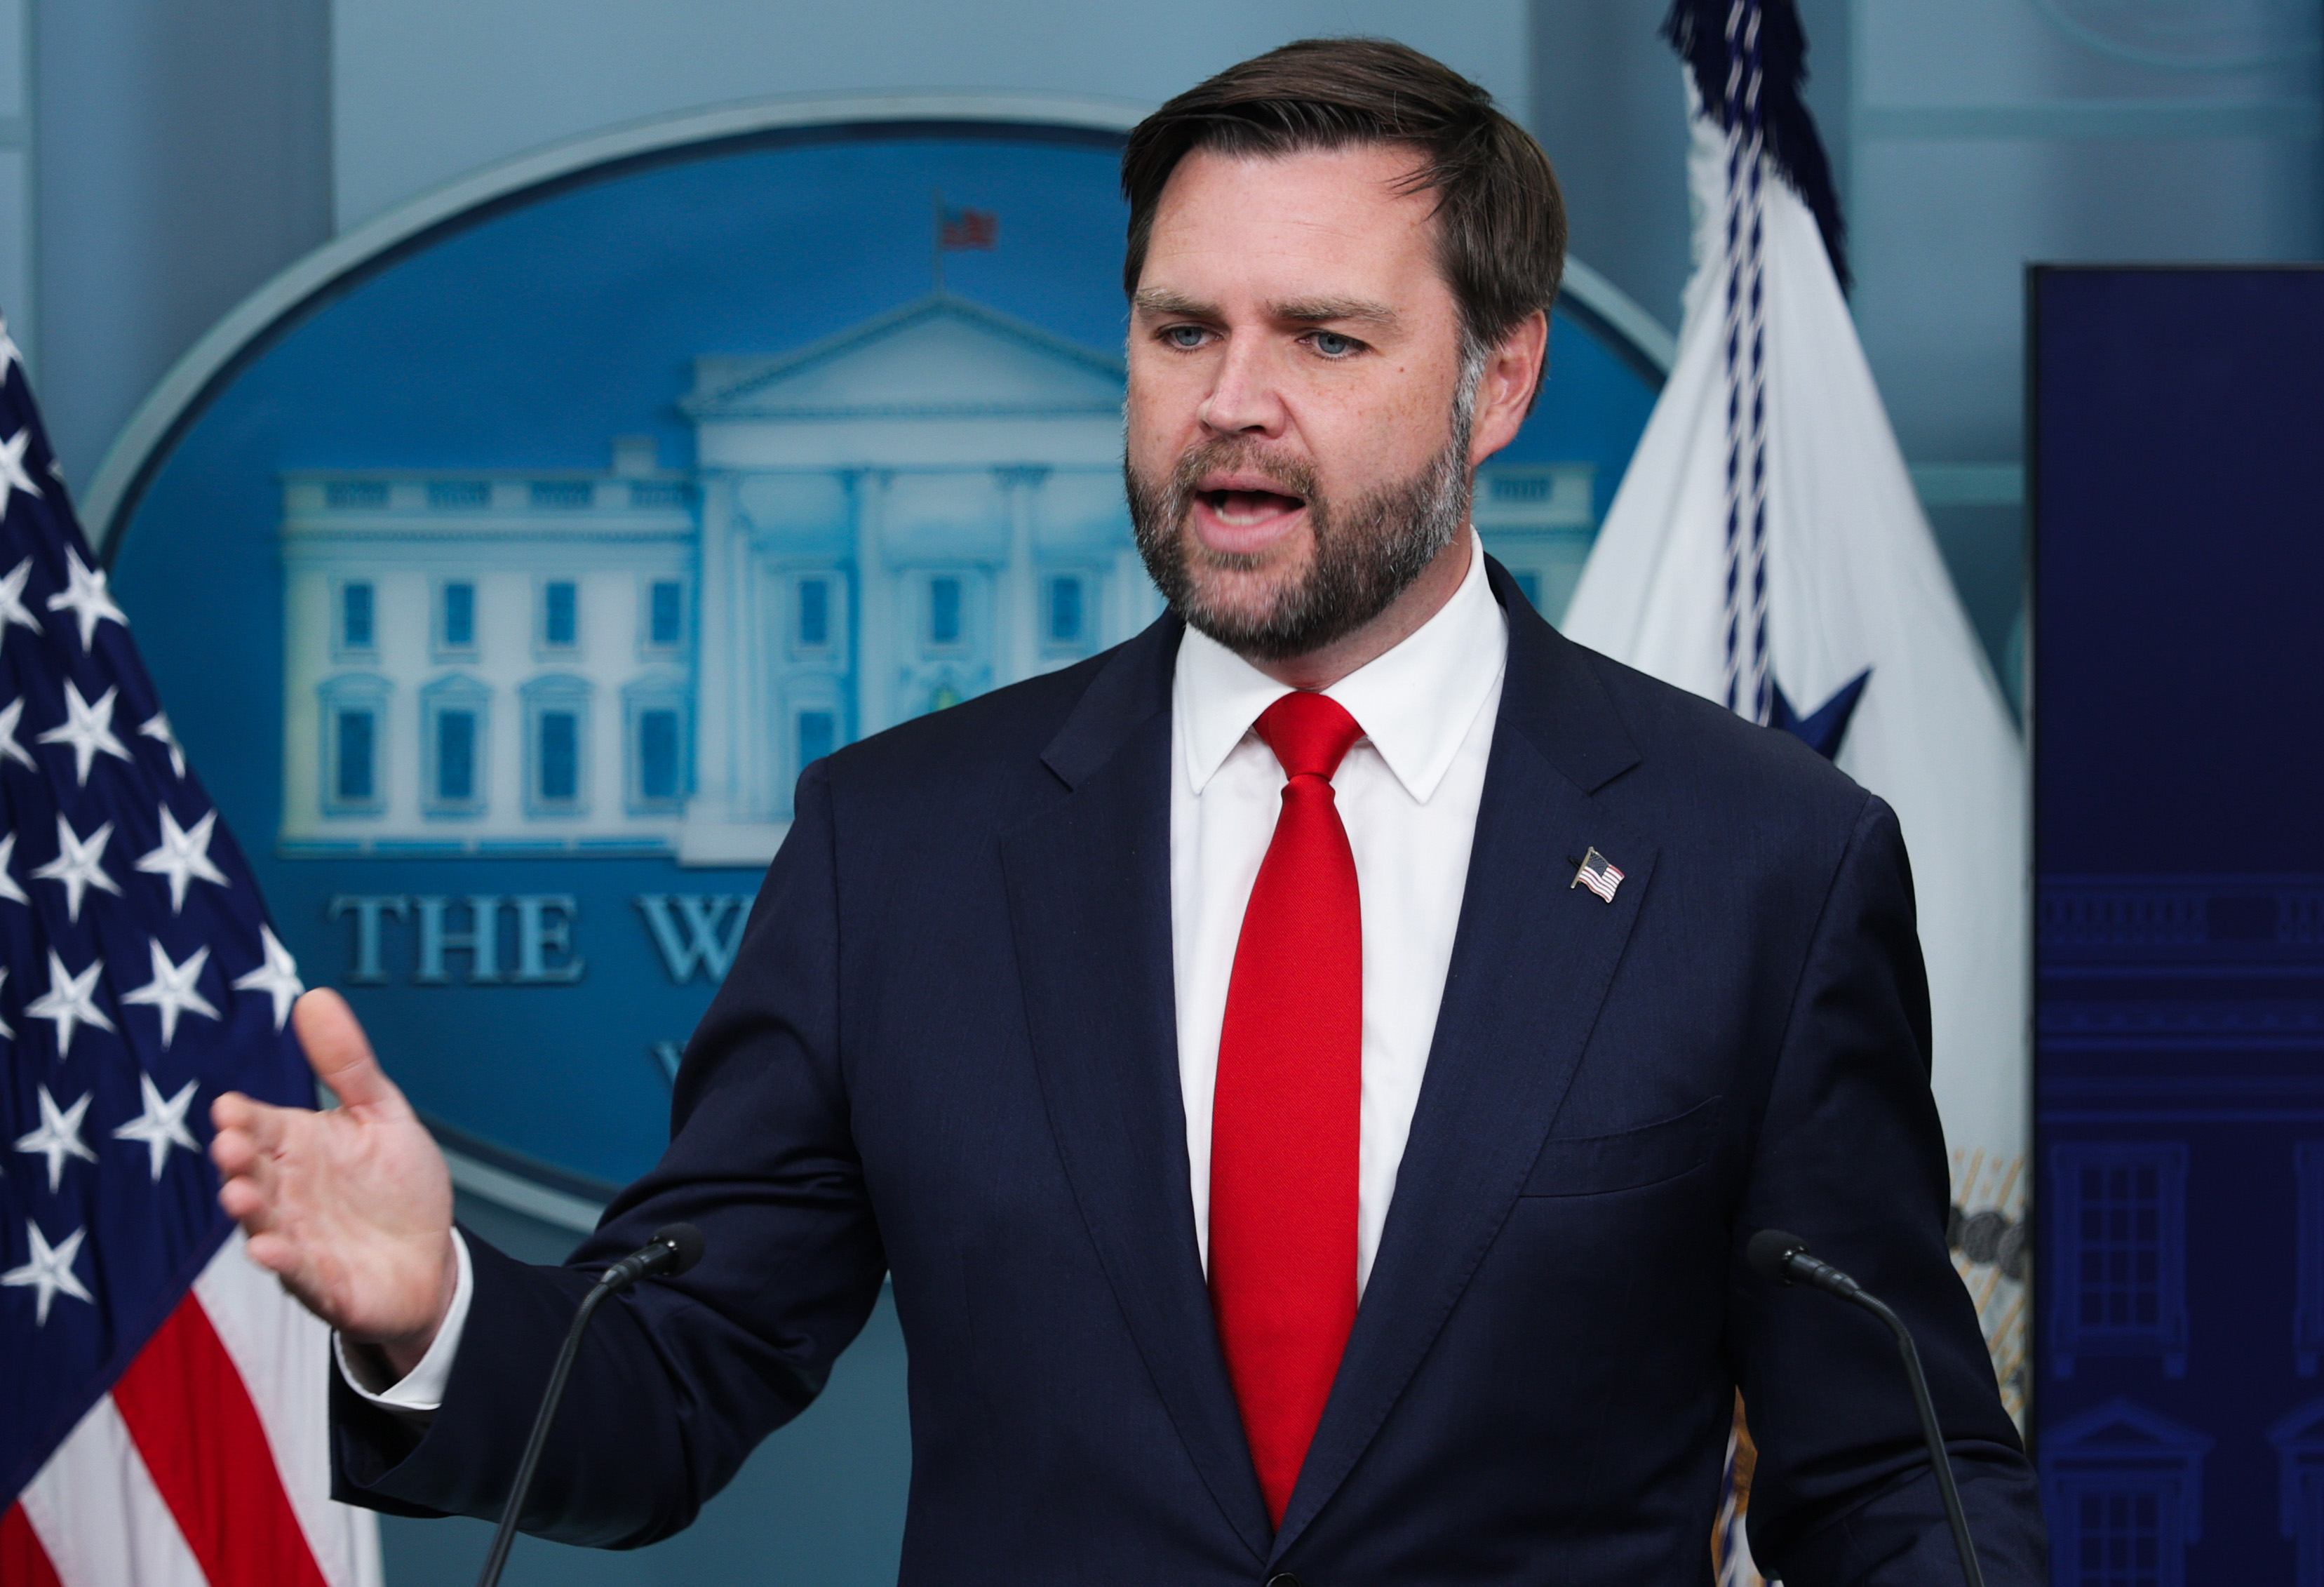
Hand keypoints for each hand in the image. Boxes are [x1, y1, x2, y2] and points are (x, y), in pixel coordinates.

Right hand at [211, 987, 457, 1376]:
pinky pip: (297, 1274)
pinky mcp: (322, 1284)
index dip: (244, 1121)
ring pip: (264, 1224)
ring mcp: (299, 1240)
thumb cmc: (397, 1185)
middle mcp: (288, 1193)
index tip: (231, 1109)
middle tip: (228, 1145)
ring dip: (250, 1212)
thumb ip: (348, 1065)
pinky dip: (284, 1263)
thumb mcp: (381, 1115)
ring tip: (238, 1194)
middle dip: (238, 1162)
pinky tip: (271, 1250)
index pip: (261, 1127)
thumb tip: (313, 996)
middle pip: (254, 1173)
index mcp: (298, 1148)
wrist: (430, 1259)